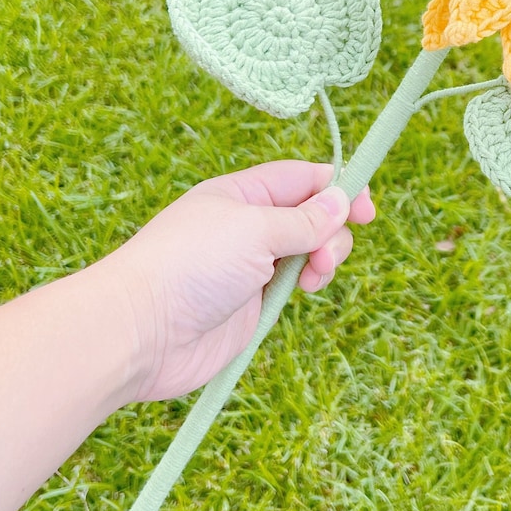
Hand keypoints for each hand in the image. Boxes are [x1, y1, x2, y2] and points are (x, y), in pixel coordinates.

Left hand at [103, 161, 374, 401]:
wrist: (142, 331)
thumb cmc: (189, 266)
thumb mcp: (254, 229)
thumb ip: (303, 219)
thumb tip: (341, 201)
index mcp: (241, 195)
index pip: (301, 179)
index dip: (338, 188)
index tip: (368, 209)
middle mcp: (246, 226)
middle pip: (311, 217)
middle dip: (331, 233)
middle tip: (325, 257)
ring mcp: (248, 266)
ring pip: (306, 253)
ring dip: (323, 261)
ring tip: (313, 279)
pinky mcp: (249, 305)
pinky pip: (291, 286)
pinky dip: (305, 286)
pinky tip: (302, 292)